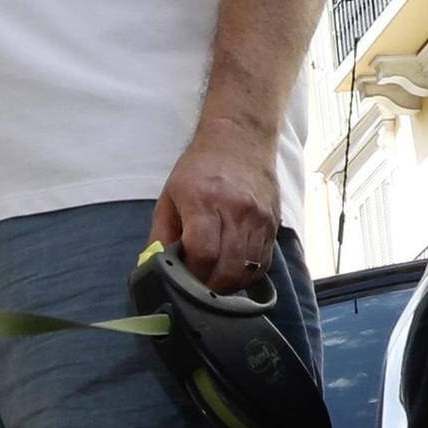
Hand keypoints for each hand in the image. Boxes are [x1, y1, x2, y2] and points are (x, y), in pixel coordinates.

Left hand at [152, 112, 281, 290]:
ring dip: (229, 284)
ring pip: (247, 270)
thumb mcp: (169, 198)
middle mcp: (236, 211)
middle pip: (228, 269)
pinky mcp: (273, 224)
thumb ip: (160, 235)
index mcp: (204, 202)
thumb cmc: (199, 169)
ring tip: (214, 279)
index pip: (203, 253)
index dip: (192, 275)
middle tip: (198, 286)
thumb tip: (154, 267)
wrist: (239, 140)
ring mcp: (259, 219)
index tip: (183, 279)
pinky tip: (232, 269)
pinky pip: (263, 263)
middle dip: (210, 287)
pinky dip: (246, 274)